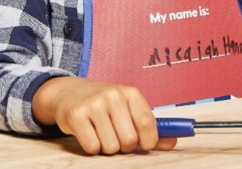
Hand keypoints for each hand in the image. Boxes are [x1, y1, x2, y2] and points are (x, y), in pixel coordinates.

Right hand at [32, 77, 177, 154]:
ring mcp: (94, 104)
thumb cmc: (105, 105)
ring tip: (101, 133)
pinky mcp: (76, 115)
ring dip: (107, 147)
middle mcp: (113, 95)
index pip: (147, 124)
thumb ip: (150, 127)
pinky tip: (89, 133)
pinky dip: (92, 147)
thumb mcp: (129, 109)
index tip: (143, 144)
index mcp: (131, 93)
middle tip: (116, 136)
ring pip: (110, 146)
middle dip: (125, 146)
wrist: (69, 92)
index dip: (148, 141)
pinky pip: (92, 147)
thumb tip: (172, 142)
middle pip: (129, 139)